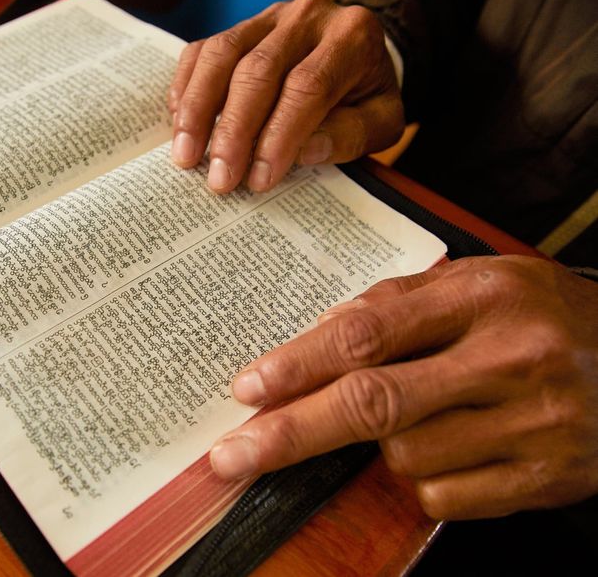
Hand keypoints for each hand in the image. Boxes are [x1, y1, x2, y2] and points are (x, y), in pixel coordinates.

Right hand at [167, 0, 402, 193]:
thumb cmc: (365, 95)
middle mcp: (309, 15)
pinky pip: (202, 50)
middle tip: (219, 178)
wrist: (355, 52)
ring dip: (198, 110)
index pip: (308, 86)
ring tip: (186, 156)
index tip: (259, 179)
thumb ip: (352, 134)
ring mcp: (269, 16)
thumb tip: (304, 151)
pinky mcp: (240, 26)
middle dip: (234, 130)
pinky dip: (187, 87)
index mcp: (352, 37)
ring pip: (223, 55)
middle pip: (258, 70)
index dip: (279, 135)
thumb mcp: (382, 120)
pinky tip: (181, 124)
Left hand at [209, 256, 597, 519]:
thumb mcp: (479, 285)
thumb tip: (311, 342)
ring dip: (384, 445)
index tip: (250, 388)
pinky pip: (444, 495)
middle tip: (233, 456)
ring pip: (405, 454)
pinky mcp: (546, 477)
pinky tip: (456, 447)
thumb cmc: (543, 318)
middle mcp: (510, 357)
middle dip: (293, 433)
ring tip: (426, 413)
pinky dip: (427, 479)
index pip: (369, 332)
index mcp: (484, 295)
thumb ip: (398, 305)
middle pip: (374, 402)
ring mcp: (533, 422)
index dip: (300, 363)